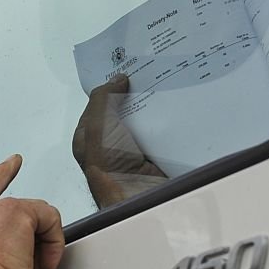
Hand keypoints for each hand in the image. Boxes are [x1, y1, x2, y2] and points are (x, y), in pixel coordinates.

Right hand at [0, 155, 64, 268]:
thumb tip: (2, 265)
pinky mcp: (16, 212)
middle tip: (27, 188)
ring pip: (30, 216)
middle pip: (2, 189)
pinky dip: (53, 244)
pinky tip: (44, 265)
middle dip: (17, 191)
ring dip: (39, 245)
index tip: (9, 165)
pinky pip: (49, 220)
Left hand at [72, 74, 167, 207]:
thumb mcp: (98, 130)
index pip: (98, 105)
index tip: (126, 69)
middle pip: (124, 111)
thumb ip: (102, 103)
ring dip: (155, 107)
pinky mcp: (155, 156)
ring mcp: (134, 150)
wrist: (140, 200)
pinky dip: (170, 121)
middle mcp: (110, 144)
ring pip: (144, 120)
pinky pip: (163, 132)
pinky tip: (179, 108)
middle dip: (136, 94)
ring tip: (169, 85)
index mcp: (89, 138)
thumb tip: (114, 80)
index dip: (109, 88)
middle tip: (151, 73)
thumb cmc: (111, 170)